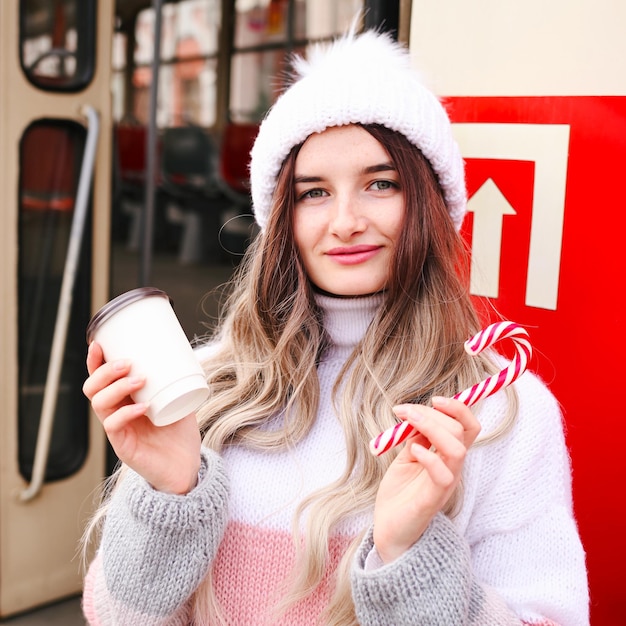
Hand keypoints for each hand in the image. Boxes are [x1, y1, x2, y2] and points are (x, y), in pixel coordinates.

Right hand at [82, 341, 201, 493]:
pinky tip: (143, 407)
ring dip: (117, 387)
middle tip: (128, 362)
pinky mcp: (123, 446)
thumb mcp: (179, 399)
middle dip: (105, 371)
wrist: (186, 465)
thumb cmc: (179, 433)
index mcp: (123, 400)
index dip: (95, 362)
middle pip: (93, 388)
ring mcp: (118, 430)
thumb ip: (178, 381)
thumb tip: (186, 354)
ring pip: (100, 404)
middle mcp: (115, 413)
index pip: (100, 378)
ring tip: (140, 379)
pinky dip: (126, 413)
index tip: (99, 343)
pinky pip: (113, 427)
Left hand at [373, 397, 480, 562]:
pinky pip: (443, 475)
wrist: (389, 529)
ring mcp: (445, 484)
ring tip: (405, 422)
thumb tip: (416, 412)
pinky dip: (428, 456)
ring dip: (431, 428)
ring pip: (456, 449)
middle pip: (460, 432)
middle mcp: (452, 468)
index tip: (434, 399)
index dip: (458, 408)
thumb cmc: (400, 492)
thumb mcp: (407, 456)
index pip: (468, 426)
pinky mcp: (432, 499)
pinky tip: (412, 451)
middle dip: (432, 414)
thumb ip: (415, 436)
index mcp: (448, 456)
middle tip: (404, 411)